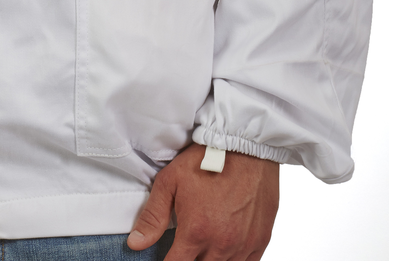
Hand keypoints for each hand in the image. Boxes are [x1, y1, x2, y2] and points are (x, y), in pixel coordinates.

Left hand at [127, 144, 278, 260]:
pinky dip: (233, 259)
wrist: (245, 146)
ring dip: (210, 259)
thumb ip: (153, 216)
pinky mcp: (260, 242)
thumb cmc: (207, 159)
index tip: (169, 254)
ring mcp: (243, 246)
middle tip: (188, 242)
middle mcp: (221, 245)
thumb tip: (136, 243)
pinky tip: (225, 245)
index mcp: (196, 232)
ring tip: (205, 240)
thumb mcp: (171, 181)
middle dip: (190, 259)